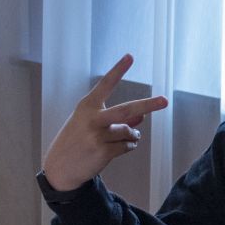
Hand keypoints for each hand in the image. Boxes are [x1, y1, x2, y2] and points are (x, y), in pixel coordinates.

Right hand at [41, 54, 168, 190]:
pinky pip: (127, 146)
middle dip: (148, 105)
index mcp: (87, 106)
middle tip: (165, 100)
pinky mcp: (102, 151)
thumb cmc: (78, 140)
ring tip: (127, 137)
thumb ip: (117, 118)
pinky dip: (128, 146)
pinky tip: (119, 148)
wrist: (60, 168)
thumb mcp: (92, 123)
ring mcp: (97, 135)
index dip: (118, 70)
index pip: (106, 84)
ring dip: (133, 135)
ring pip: (129, 131)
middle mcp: (92, 118)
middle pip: (126, 109)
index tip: (130, 56)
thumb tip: (142, 115)